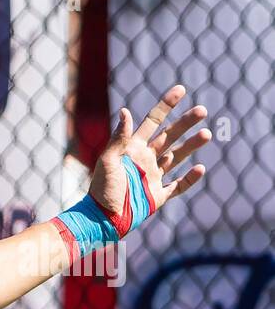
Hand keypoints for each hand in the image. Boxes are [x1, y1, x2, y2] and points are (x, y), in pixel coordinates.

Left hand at [88, 85, 209, 227]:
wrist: (102, 219)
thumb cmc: (102, 189)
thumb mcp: (108, 161)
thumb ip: (119, 138)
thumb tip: (125, 111)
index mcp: (133, 149)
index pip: (153, 121)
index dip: (166, 105)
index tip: (181, 89)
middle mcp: (145, 160)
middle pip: (170, 136)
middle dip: (186, 123)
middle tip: (202, 110)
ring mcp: (153, 177)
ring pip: (177, 157)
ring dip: (191, 145)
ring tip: (206, 134)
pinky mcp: (158, 195)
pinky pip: (178, 185)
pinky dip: (190, 178)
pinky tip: (200, 168)